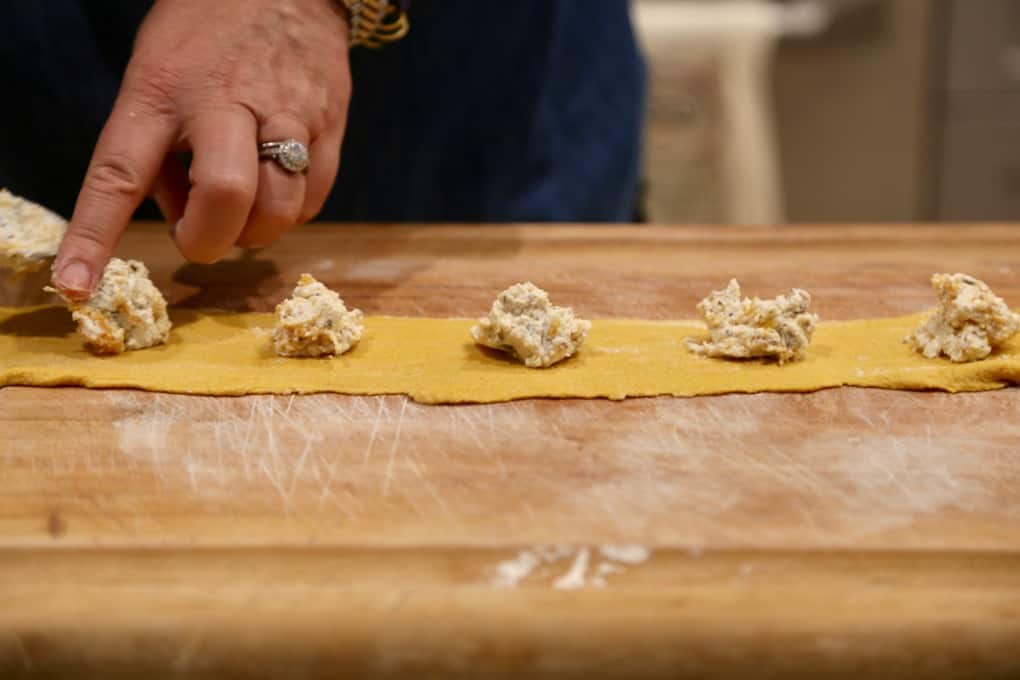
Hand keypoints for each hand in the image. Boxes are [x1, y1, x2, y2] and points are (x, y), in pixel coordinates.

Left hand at [52, 0, 350, 298]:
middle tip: (203, 235)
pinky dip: (292, 211)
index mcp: (160, 92)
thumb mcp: (155, 71)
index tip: (74, 284)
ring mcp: (285, 115)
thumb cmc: (206, 34)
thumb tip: (191, 218)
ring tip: (244, 205)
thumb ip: (161, 148)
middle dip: (211, 238)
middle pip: (224, 196)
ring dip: (255, 230)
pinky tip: (279, 186)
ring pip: (279, 209)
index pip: (118, 173)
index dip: (94, 235)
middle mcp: (223, 104)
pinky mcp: (330, 123)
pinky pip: (313, 198)